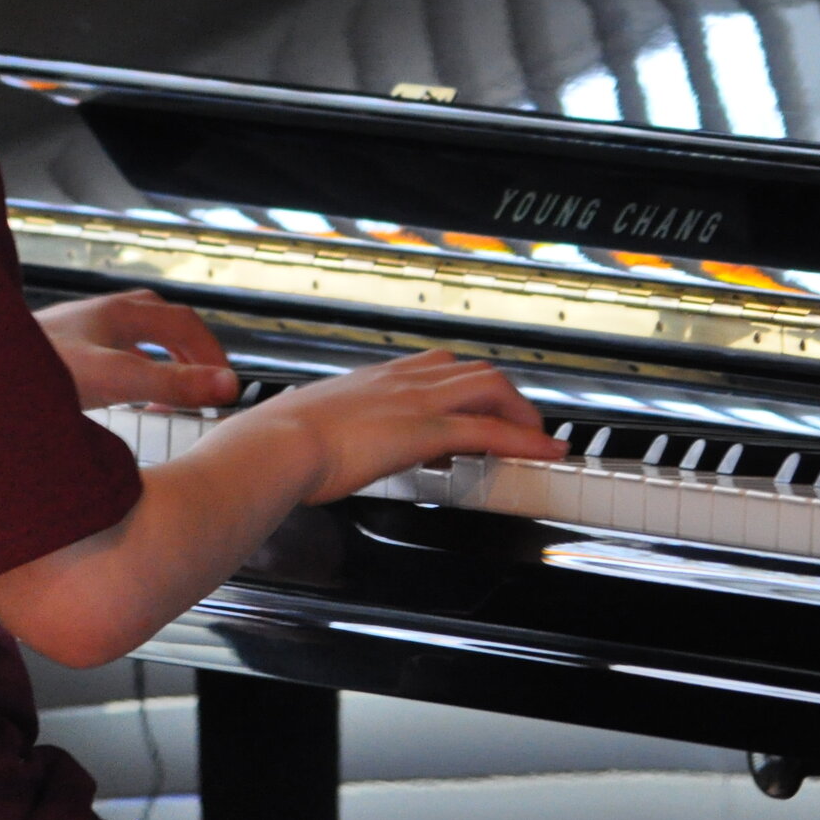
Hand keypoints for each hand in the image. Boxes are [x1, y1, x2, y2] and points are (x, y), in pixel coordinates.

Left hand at [37, 289, 238, 409]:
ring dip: (163, 360)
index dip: (212, 354)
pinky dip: (133, 370)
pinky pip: (111, 351)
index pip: (184, 323)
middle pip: (162, 322)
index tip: (227, 389)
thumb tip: (227, 385)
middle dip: (191, 354)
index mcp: (119, 312)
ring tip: (172, 396)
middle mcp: (100, 313)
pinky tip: (124, 397)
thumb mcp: (114, 379)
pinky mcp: (61, 349)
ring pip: (136, 335)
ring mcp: (79, 329)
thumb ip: (170, 384)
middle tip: (207, 390)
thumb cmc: (38, 372)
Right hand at [239, 350, 566, 504]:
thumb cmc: (278, 442)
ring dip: (520, 413)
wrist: (276, 444)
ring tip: (537, 438)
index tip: (471, 409)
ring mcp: (415, 402)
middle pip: (470, 370)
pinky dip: (524, 439)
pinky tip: (543, 451)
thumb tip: (322, 450)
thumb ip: (324, 432)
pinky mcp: (425, 430)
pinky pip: (490, 430)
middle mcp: (399, 381)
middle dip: (503, 395)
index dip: (461, 387)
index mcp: (372, 379)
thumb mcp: (307, 427)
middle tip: (518, 422)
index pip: (433, 368)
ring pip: (489, 389)